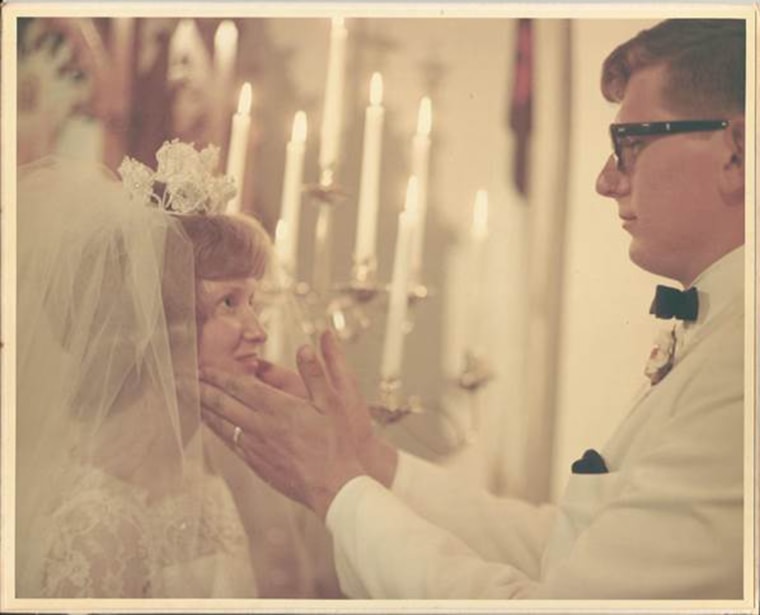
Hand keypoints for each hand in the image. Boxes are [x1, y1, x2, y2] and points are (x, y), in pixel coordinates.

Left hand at [200, 330, 394, 517]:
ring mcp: (257, 448)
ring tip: (190, 400)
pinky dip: (218, 432)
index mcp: (279, 408)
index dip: (219, 375)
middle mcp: (262, 426)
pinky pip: (231, 444)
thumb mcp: (335, 403)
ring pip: (222, 425)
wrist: (335, 487)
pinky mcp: (258, 465)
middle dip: (202, 390)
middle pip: (223, 404)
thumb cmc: (337, 444)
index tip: (203, 367)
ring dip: (204, 410)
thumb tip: (304, 348)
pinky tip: (214, 428)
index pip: (241, 386)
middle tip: (183, 380)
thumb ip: (317, 373)